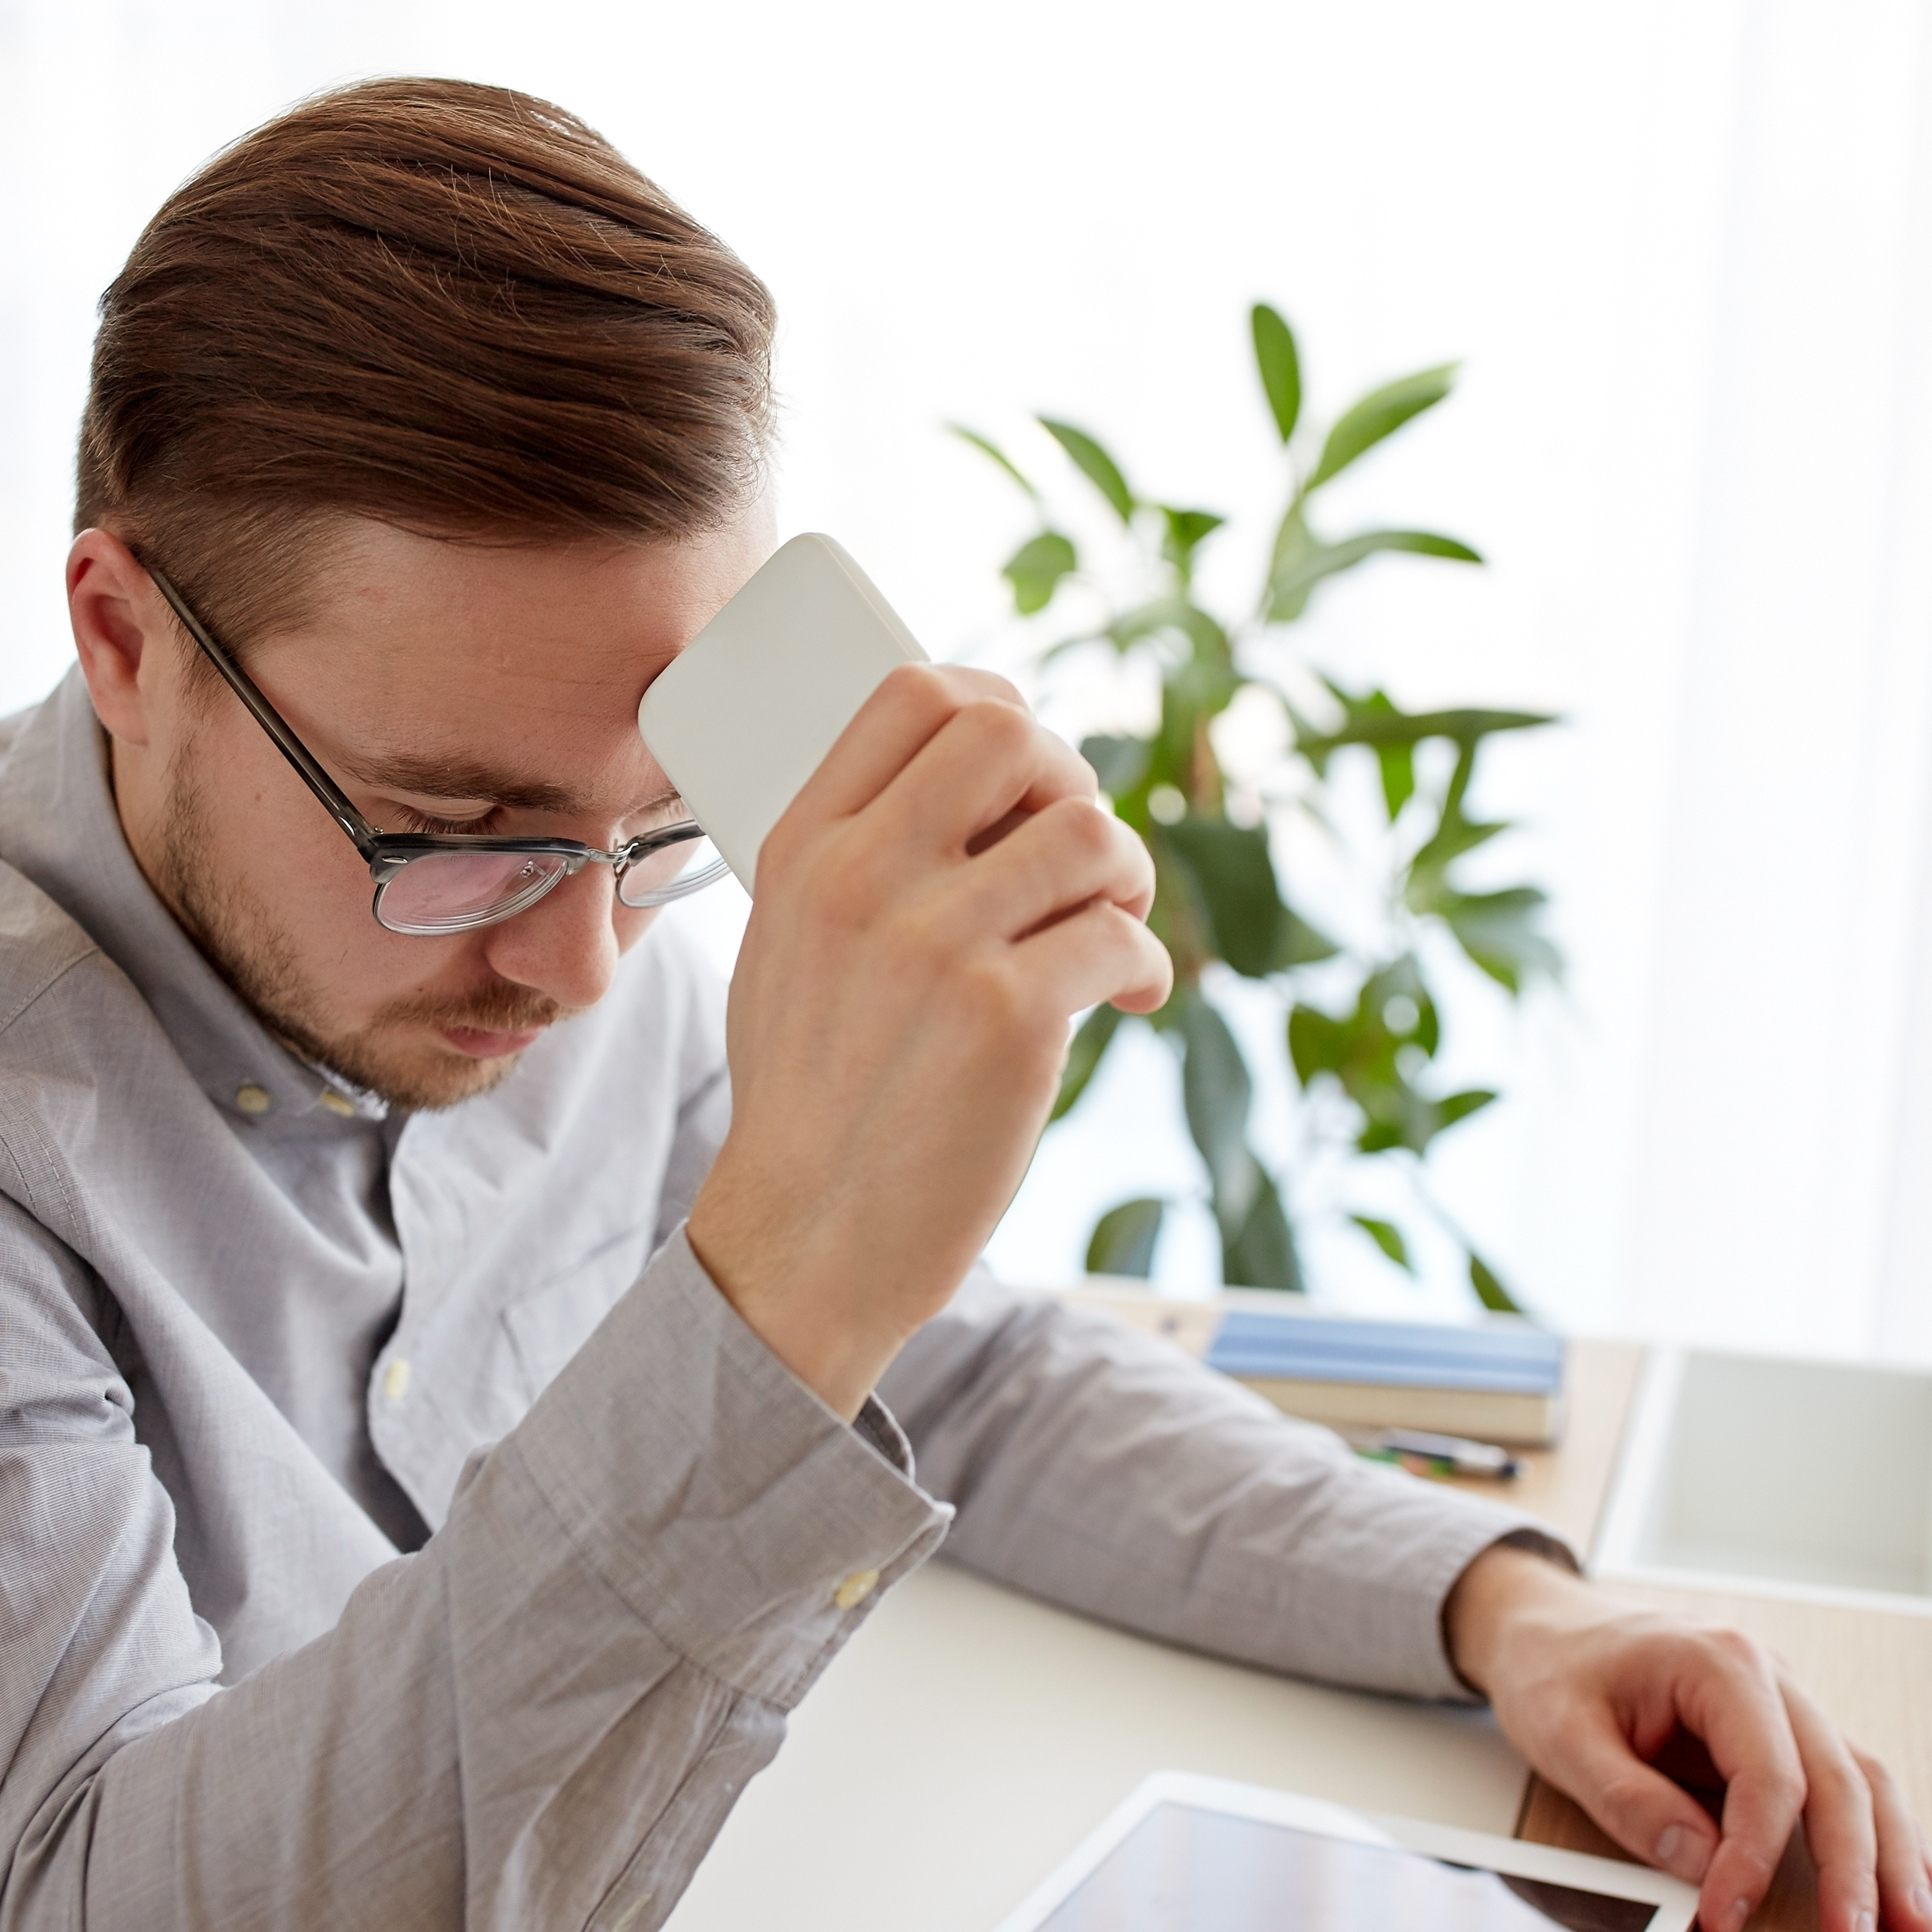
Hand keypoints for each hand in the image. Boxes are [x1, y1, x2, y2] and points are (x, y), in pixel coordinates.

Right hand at [689, 667, 1171, 1415]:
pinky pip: (1121, 937)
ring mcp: (935, 946)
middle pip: (1012, 735)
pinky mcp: (1007, 1018)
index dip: (1000, 706)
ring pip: (1088, 831)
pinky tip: (1127, 999)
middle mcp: (862, 880)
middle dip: (1072, 781)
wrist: (807, 1237)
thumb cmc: (810, 1100)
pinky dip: (1146, 965)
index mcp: (804, 851)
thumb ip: (853, 863)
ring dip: (1126, 876)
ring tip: (1110, 929)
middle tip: (1079, 857)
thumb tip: (969, 793)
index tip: (1032, 768)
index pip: (913, 694)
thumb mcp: (785, 951)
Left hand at [1444, 1544, 1931, 1931]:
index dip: (1754, 1857)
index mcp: (1719, 1664)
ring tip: (1913, 1927)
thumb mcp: (1562, 1734)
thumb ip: (1627, 1800)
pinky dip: (1878, 1831)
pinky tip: (1904, 1877)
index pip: (1768, 1774)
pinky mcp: (1780, 1734)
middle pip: (1837, 1778)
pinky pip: (1845, 1780)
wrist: (1548, 1628)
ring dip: (1890, 1856)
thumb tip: (1698, 1864)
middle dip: (1854, 1871)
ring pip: (1860, 1779)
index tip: (1725, 1918)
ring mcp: (1783, 1704)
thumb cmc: (1555, 1670)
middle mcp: (1770, 1679)